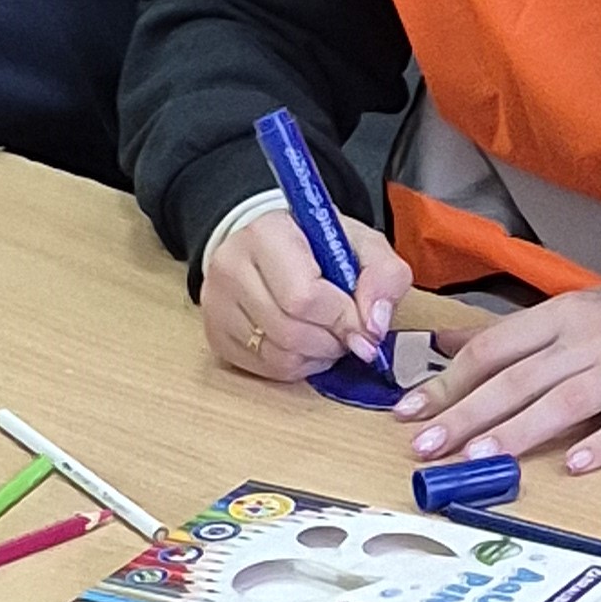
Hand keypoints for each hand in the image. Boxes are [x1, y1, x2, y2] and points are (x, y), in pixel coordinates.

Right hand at [202, 205, 411, 383]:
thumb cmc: (317, 245)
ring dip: (317, 356)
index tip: (364, 324)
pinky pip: (265, 368)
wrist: (269, 245)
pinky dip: (297, 365)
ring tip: (327, 334)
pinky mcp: (216, 333)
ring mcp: (216, 302)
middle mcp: (231, 266)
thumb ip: (384, 276)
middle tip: (347, 331)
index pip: (304, 297)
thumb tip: (373, 327)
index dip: (343, 319)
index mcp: (267, 233)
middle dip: (332, 341)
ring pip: (278, 355)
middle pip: (290, 331)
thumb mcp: (362, 245)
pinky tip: (306, 344)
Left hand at [398, 271, 600, 472]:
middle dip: (466, 413)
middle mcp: (588, 339)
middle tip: (427, 445)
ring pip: (564, 401)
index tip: (409, 411)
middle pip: (517, 378)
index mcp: (560, 316)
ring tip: (480, 458)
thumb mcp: (570, 310)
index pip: (492, 349)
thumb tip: (443, 345)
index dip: (448, 382)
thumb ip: (509, 334)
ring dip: (519, 430)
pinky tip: (574, 466)